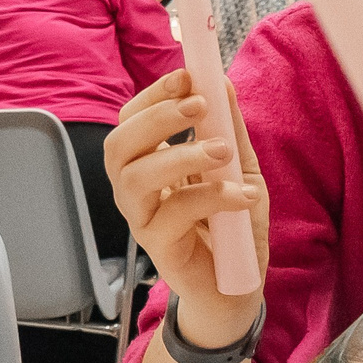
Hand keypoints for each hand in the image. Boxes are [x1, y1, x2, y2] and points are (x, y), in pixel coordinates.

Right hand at [105, 70, 267, 338]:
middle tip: (199, 107)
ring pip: (135, 178)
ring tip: (223, 152)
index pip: (132, 119)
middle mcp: (135, 188)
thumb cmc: (232, 225)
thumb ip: (229, 129)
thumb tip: (222, 82)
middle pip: (119, 144)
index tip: (188, 76)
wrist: (238, 286)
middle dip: (156, 118)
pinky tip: (243, 196)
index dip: (154, 95)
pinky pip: (173, 214)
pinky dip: (211, 197)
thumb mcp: (240, 168)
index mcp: (148, 162)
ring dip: (180, 156)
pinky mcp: (158, 247)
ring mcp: (142, 218)